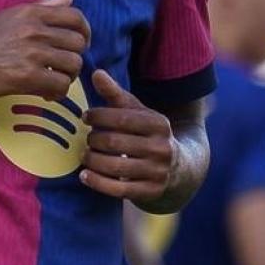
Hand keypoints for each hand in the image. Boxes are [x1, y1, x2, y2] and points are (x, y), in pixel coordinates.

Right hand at [0, 0, 90, 98]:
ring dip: (68, 76)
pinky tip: (47, 93)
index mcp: (32, 13)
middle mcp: (36, 30)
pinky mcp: (28, 76)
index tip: (80, 43)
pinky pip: (60, 84)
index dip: (85, 31)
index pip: (75, 16)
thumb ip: (43, 7)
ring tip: (55, 81)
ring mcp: (33, 53)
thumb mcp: (11, 15)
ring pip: (73, 65)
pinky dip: (58, 92)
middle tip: (63, 67)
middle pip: (78, 43)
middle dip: (75, 57)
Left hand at [81, 69, 177, 202]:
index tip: (86, 116)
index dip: (98, 115)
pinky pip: (117, 189)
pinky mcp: (150, 191)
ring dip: (92, 160)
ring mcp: (157, 171)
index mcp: (160, 123)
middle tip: (87, 139)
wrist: (179, 167)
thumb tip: (95, 73)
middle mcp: (161, 147)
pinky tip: (84, 175)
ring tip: (85, 155)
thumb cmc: (148, 134)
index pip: (122, 117)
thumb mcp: (138, 113)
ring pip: (114, 166)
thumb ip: (115, 94)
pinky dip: (96, 182)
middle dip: (94, 139)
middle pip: (115, 142)